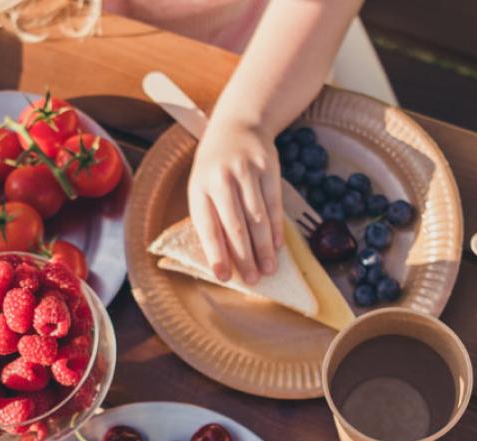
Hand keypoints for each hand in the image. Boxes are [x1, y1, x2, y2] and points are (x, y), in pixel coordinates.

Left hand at [187, 118, 283, 284]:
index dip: (216, 254)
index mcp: (199, 186)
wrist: (238, 125)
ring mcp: (246, 171)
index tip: (224, 276)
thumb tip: (224, 259)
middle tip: (253, 280)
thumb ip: (210, 216)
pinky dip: (276, 228)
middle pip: (235, 226)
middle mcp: (221, 178)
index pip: (208, 226)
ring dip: (263, 248)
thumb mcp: (203, 185)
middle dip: (245, 257)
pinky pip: (274, 204)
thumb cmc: (216, 166)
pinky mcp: (268, 167)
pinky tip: (277, 246)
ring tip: (269, 269)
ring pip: (257, 218)